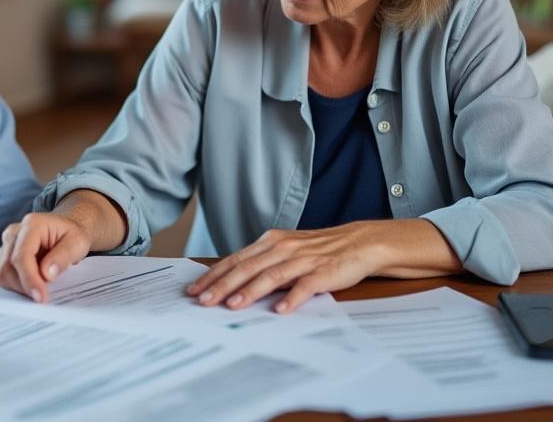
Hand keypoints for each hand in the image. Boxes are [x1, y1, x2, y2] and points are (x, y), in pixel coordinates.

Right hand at [0, 213, 92, 302]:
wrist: (66, 230)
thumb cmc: (71, 235)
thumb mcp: (78, 243)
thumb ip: (63, 256)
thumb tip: (46, 274)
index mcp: (32, 225)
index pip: (22, 255)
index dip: (29, 279)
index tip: (40, 297)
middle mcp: (14, 233)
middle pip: (8, 266)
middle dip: (25, 286)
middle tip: (44, 296)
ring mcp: (7, 244)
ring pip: (3, 273)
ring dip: (21, 287)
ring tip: (41, 286)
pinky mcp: (4, 256)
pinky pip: (4, 277)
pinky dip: (18, 286)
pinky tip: (34, 283)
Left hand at [187, 223, 386, 313]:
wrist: (359, 243)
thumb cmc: (318, 251)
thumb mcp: (285, 251)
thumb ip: (261, 264)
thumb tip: (231, 284)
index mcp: (270, 242)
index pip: (235, 260)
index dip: (213, 275)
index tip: (194, 290)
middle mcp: (283, 248)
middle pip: (247, 268)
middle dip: (222, 285)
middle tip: (203, 301)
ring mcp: (303, 260)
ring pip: (270, 275)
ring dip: (250, 291)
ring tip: (232, 305)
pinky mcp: (323, 272)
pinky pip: (305, 286)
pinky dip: (291, 297)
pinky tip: (280, 310)